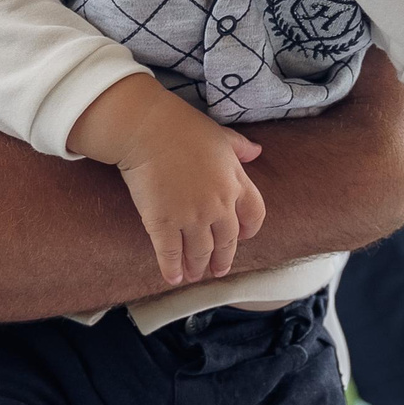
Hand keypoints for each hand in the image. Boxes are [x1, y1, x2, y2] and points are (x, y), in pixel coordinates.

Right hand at [116, 109, 269, 286]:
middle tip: (218, 269)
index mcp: (235, 182)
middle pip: (227, 241)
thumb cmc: (182, 126)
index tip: (243, 237)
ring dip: (198, 267)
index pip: (254, 214)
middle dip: (223, 258)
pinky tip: (173, 277)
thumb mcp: (220, 135)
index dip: (249, 230)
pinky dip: (172, 269)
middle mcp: (218, 205)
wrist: (146, 129)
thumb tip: (257, 151)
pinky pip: (170, 254)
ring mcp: (191, 217)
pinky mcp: (163, 224)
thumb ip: (240, 147)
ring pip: (200, 252)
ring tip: (194, 275)